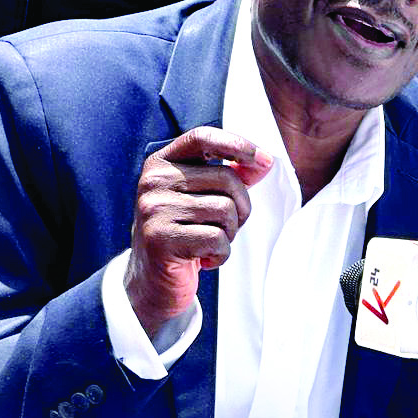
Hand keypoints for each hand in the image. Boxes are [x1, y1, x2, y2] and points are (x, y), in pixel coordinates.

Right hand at [125, 127, 272, 338]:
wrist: (152, 280)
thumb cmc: (184, 233)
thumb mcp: (204, 198)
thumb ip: (231, 176)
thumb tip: (265, 162)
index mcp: (162, 163)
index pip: (203, 137)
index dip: (238, 145)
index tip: (265, 160)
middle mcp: (153, 181)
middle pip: (227, 179)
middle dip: (241, 207)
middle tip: (226, 227)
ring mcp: (154, 209)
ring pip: (225, 210)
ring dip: (230, 233)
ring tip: (210, 242)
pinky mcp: (160, 239)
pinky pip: (217, 239)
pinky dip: (221, 254)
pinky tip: (204, 259)